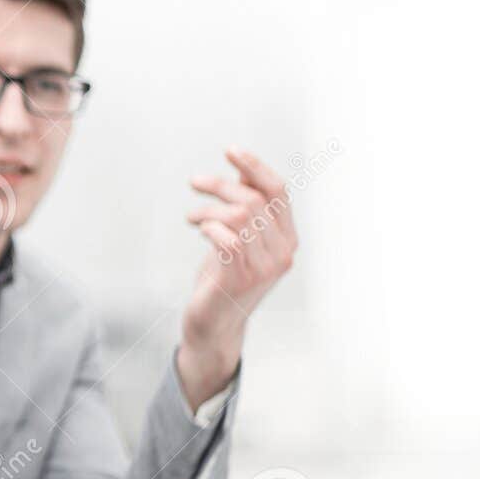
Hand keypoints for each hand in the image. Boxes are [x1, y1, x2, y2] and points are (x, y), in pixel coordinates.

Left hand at [177, 146, 297, 407]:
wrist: (214, 327)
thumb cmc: (223, 279)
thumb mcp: (240, 240)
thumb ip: (248, 211)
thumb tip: (243, 174)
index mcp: (287, 240)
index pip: (279, 192)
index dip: (255, 167)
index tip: (230, 151)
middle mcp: (282, 253)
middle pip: (255, 200)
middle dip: (220, 186)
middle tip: (195, 184)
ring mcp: (263, 268)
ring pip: (240, 216)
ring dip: (208, 208)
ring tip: (192, 217)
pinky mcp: (240, 280)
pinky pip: (227, 239)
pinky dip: (208, 228)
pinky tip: (198, 230)